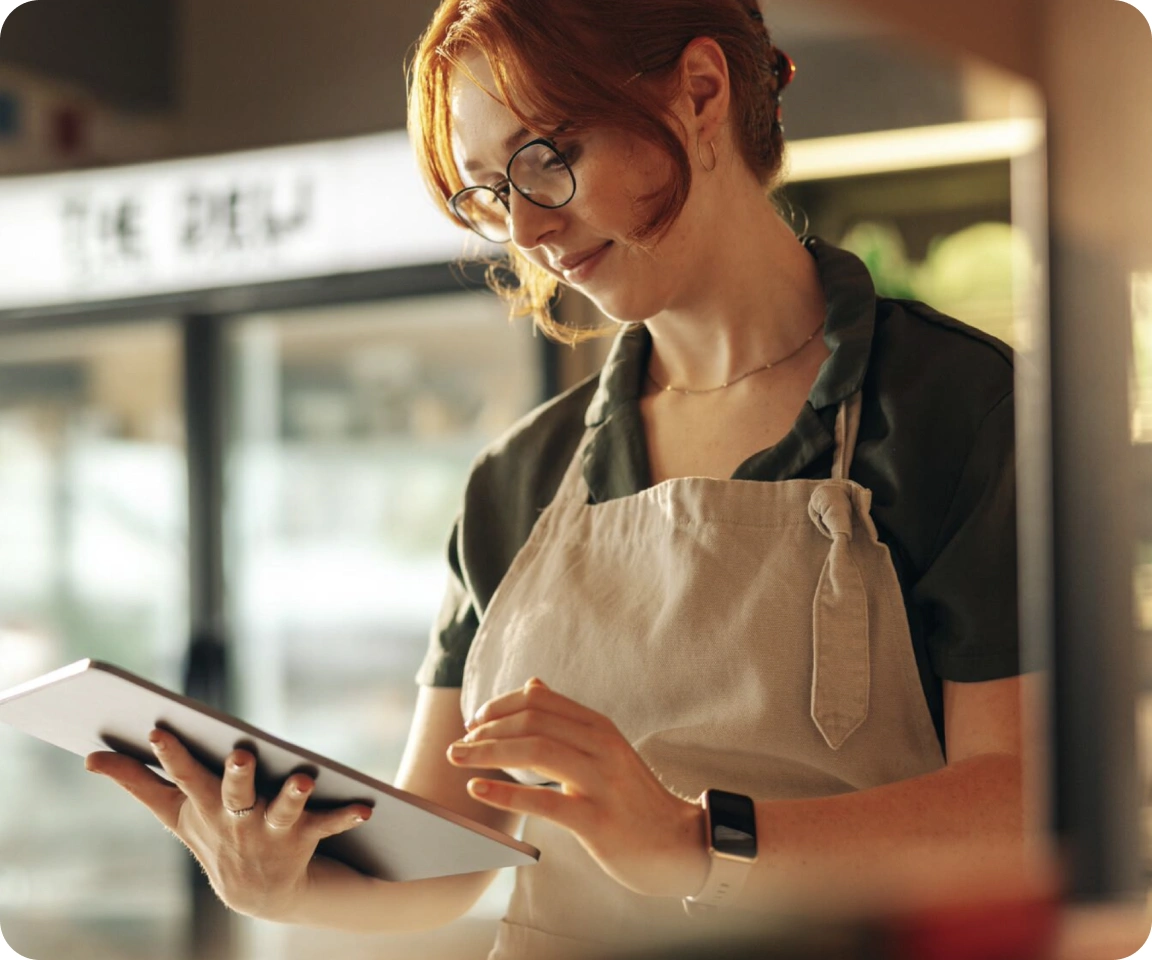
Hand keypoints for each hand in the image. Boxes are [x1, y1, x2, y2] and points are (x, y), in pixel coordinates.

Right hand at [85, 729, 371, 919]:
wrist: (260, 893)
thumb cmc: (214, 834)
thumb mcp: (175, 812)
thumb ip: (136, 782)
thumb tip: (90, 757)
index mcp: (204, 806)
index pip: (183, 776)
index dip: (172, 754)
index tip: (160, 729)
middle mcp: (236, 819)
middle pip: (233, 792)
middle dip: (236, 775)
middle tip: (241, 754)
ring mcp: (270, 831)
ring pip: (283, 810)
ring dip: (293, 795)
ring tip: (304, 778)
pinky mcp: (304, 838)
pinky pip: (328, 824)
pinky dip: (347, 815)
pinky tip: (367, 806)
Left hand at [447, 678, 708, 898]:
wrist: (677, 843)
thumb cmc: (632, 797)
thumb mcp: (605, 749)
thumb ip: (568, 718)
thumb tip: (532, 684)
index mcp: (599, 727)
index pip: (540, 700)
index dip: (500, 706)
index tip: (475, 721)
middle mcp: (601, 746)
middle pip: (533, 721)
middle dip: (487, 728)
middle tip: (457, 744)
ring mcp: (601, 782)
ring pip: (536, 751)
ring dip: (488, 752)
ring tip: (458, 759)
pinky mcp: (597, 820)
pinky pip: (545, 801)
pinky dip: (505, 793)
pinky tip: (477, 790)